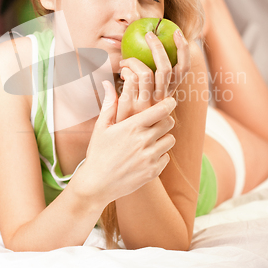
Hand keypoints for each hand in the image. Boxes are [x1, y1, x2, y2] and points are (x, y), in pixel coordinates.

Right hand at [74, 82, 176, 204]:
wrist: (96, 184)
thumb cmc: (97, 153)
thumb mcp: (101, 127)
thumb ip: (110, 104)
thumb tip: (108, 83)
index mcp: (132, 127)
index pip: (161, 110)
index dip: (169, 103)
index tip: (170, 101)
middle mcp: (143, 141)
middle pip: (169, 123)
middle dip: (164, 120)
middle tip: (155, 122)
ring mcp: (150, 157)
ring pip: (170, 140)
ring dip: (163, 138)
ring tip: (150, 140)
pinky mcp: (153, 171)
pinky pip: (166, 157)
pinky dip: (159, 155)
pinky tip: (146, 156)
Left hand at [116, 28, 189, 121]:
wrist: (122, 144)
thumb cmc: (133, 120)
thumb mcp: (145, 102)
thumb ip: (147, 82)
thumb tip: (144, 57)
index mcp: (168, 95)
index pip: (183, 70)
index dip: (184, 50)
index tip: (177, 33)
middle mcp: (162, 99)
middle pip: (167, 67)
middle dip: (159, 47)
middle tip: (150, 34)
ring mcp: (147, 104)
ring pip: (146, 72)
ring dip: (134, 60)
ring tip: (125, 58)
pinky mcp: (131, 106)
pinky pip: (130, 80)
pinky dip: (126, 70)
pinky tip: (121, 71)